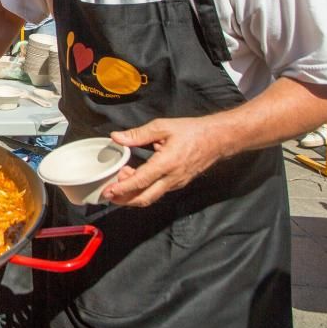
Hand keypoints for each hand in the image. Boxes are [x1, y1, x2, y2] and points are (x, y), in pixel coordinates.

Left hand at [102, 117, 223, 206]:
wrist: (217, 139)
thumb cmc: (192, 131)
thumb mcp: (162, 127)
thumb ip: (138, 134)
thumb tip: (117, 137)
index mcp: (167, 163)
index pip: (141, 181)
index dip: (123, 188)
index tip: (109, 191)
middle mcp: (172, 178)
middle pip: (145, 198)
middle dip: (125, 200)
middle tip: (109, 195)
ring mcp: (176, 183)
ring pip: (151, 196)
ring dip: (134, 194)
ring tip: (120, 183)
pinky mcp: (179, 183)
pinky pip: (158, 191)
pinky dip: (144, 189)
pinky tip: (135, 179)